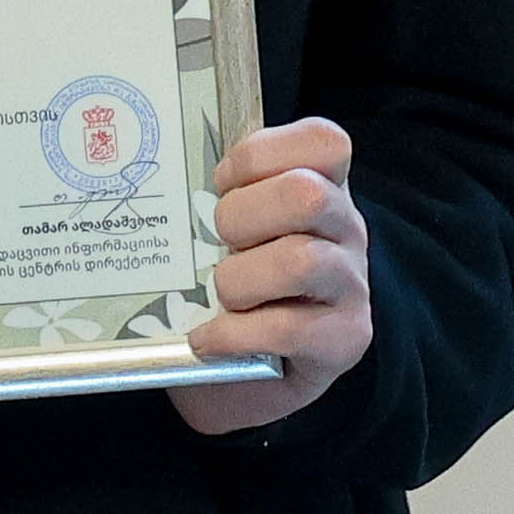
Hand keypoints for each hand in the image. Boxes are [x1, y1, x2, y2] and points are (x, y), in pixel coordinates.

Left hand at [166, 119, 374, 433]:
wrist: (254, 373)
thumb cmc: (237, 284)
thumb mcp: (232, 229)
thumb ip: (218, 196)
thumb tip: (161, 184)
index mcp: (323, 185)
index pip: (322, 140)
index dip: (257, 158)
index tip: (221, 186)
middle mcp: (346, 228)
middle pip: (305, 195)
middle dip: (240, 218)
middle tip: (216, 244)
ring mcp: (351, 283)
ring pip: (299, 261)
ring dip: (238, 280)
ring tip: (220, 296)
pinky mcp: (345, 338)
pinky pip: (286, 328)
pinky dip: (233, 335)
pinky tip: (208, 339)